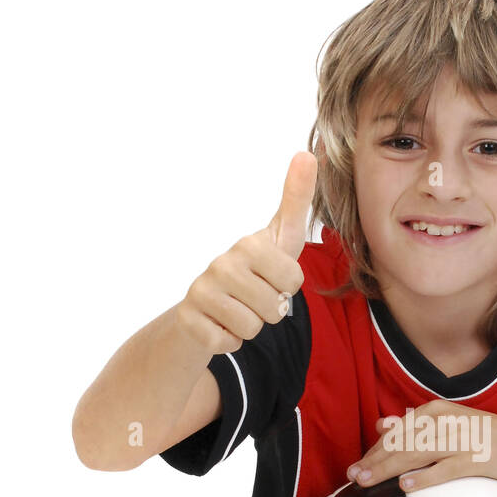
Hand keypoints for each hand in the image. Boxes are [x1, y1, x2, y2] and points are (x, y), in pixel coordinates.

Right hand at [175, 151, 316, 355]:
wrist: (203, 306)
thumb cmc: (252, 270)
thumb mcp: (279, 237)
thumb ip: (296, 198)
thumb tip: (308, 153)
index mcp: (248, 245)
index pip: (293, 281)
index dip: (287, 286)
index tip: (272, 274)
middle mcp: (220, 264)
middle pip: (275, 309)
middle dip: (270, 310)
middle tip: (253, 296)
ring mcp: (201, 292)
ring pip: (253, 328)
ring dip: (250, 327)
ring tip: (236, 310)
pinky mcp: (188, 321)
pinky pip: (229, 344)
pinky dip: (229, 342)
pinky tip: (219, 325)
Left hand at [345, 399, 496, 493]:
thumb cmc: (481, 440)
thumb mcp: (447, 425)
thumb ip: (414, 425)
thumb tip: (380, 424)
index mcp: (436, 411)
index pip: (397, 432)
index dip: (374, 450)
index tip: (356, 467)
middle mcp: (446, 422)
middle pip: (402, 442)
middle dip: (374, 460)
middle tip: (352, 477)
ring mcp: (461, 440)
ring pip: (417, 454)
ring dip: (388, 468)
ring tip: (367, 481)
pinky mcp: (476, 460)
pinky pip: (446, 470)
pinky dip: (425, 478)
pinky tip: (405, 487)